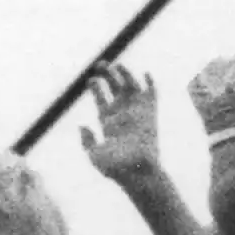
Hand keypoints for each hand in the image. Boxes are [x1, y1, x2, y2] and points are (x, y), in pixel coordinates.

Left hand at [80, 63, 161, 183]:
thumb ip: (87, 141)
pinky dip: (150, 84)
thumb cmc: (115, 168)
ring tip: (117, 65)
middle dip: (108, 74)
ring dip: (125, 74)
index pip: (101, 99)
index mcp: (108, 122)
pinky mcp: (150, 113)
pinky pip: (152, 95)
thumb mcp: (94, 155)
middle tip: (100, 64)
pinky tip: (145, 74)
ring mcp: (136, 112)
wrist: (137, 171)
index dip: (96, 88)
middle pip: (114, 88)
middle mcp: (122, 114)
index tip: (91, 80)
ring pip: (131, 87)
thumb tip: (82, 126)